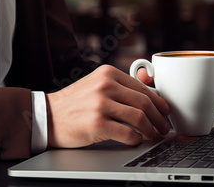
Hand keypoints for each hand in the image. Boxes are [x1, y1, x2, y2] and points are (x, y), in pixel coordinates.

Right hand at [46, 65, 169, 147]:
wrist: (48, 116)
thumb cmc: (74, 103)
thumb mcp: (96, 85)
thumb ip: (119, 86)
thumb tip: (151, 91)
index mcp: (107, 73)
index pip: (142, 88)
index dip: (159, 102)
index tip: (165, 111)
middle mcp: (105, 85)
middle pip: (144, 103)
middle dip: (159, 118)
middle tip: (163, 127)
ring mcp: (101, 104)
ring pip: (140, 118)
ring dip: (151, 130)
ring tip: (153, 136)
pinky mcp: (97, 124)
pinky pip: (128, 133)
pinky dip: (137, 140)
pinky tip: (136, 141)